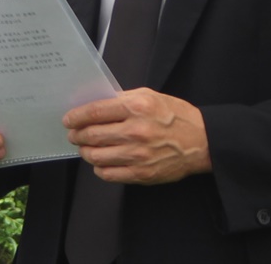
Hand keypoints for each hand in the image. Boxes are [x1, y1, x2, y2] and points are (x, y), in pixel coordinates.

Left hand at [63, 88, 210, 184]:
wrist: (201, 141)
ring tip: (88, 148)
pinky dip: (99, 168)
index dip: (77, 116)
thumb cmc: (176, 116)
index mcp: (138, 107)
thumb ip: (123, 99)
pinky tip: (102, 162)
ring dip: (86, 152)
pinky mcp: (141, 173)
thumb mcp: (151, 97)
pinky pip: (108, 174)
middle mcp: (136, 131)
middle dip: (77, 135)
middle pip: (91, 135)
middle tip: (74, 135)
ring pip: (96, 156)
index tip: (69, 119)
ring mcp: (138, 155)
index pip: (95, 112)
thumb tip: (96, 105)